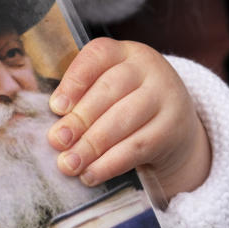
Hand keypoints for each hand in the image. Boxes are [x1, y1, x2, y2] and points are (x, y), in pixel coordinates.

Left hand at [46, 37, 210, 200]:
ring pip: (122, 121)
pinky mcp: (171, 129)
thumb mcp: (106, 89)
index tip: (55, 107)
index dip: (74, 81)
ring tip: (68, 164)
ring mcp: (165, 98)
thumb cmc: (124, 104)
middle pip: (108, 91)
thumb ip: (79, 99)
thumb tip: (54, 131)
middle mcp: (148, 69)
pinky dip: (109, 164)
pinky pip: (136, 147)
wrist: (174, 126)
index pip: (98, 55)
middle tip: (57, 141)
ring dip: (90, 146)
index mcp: (125, 53)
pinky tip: (90, 175)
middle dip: (79, 120)